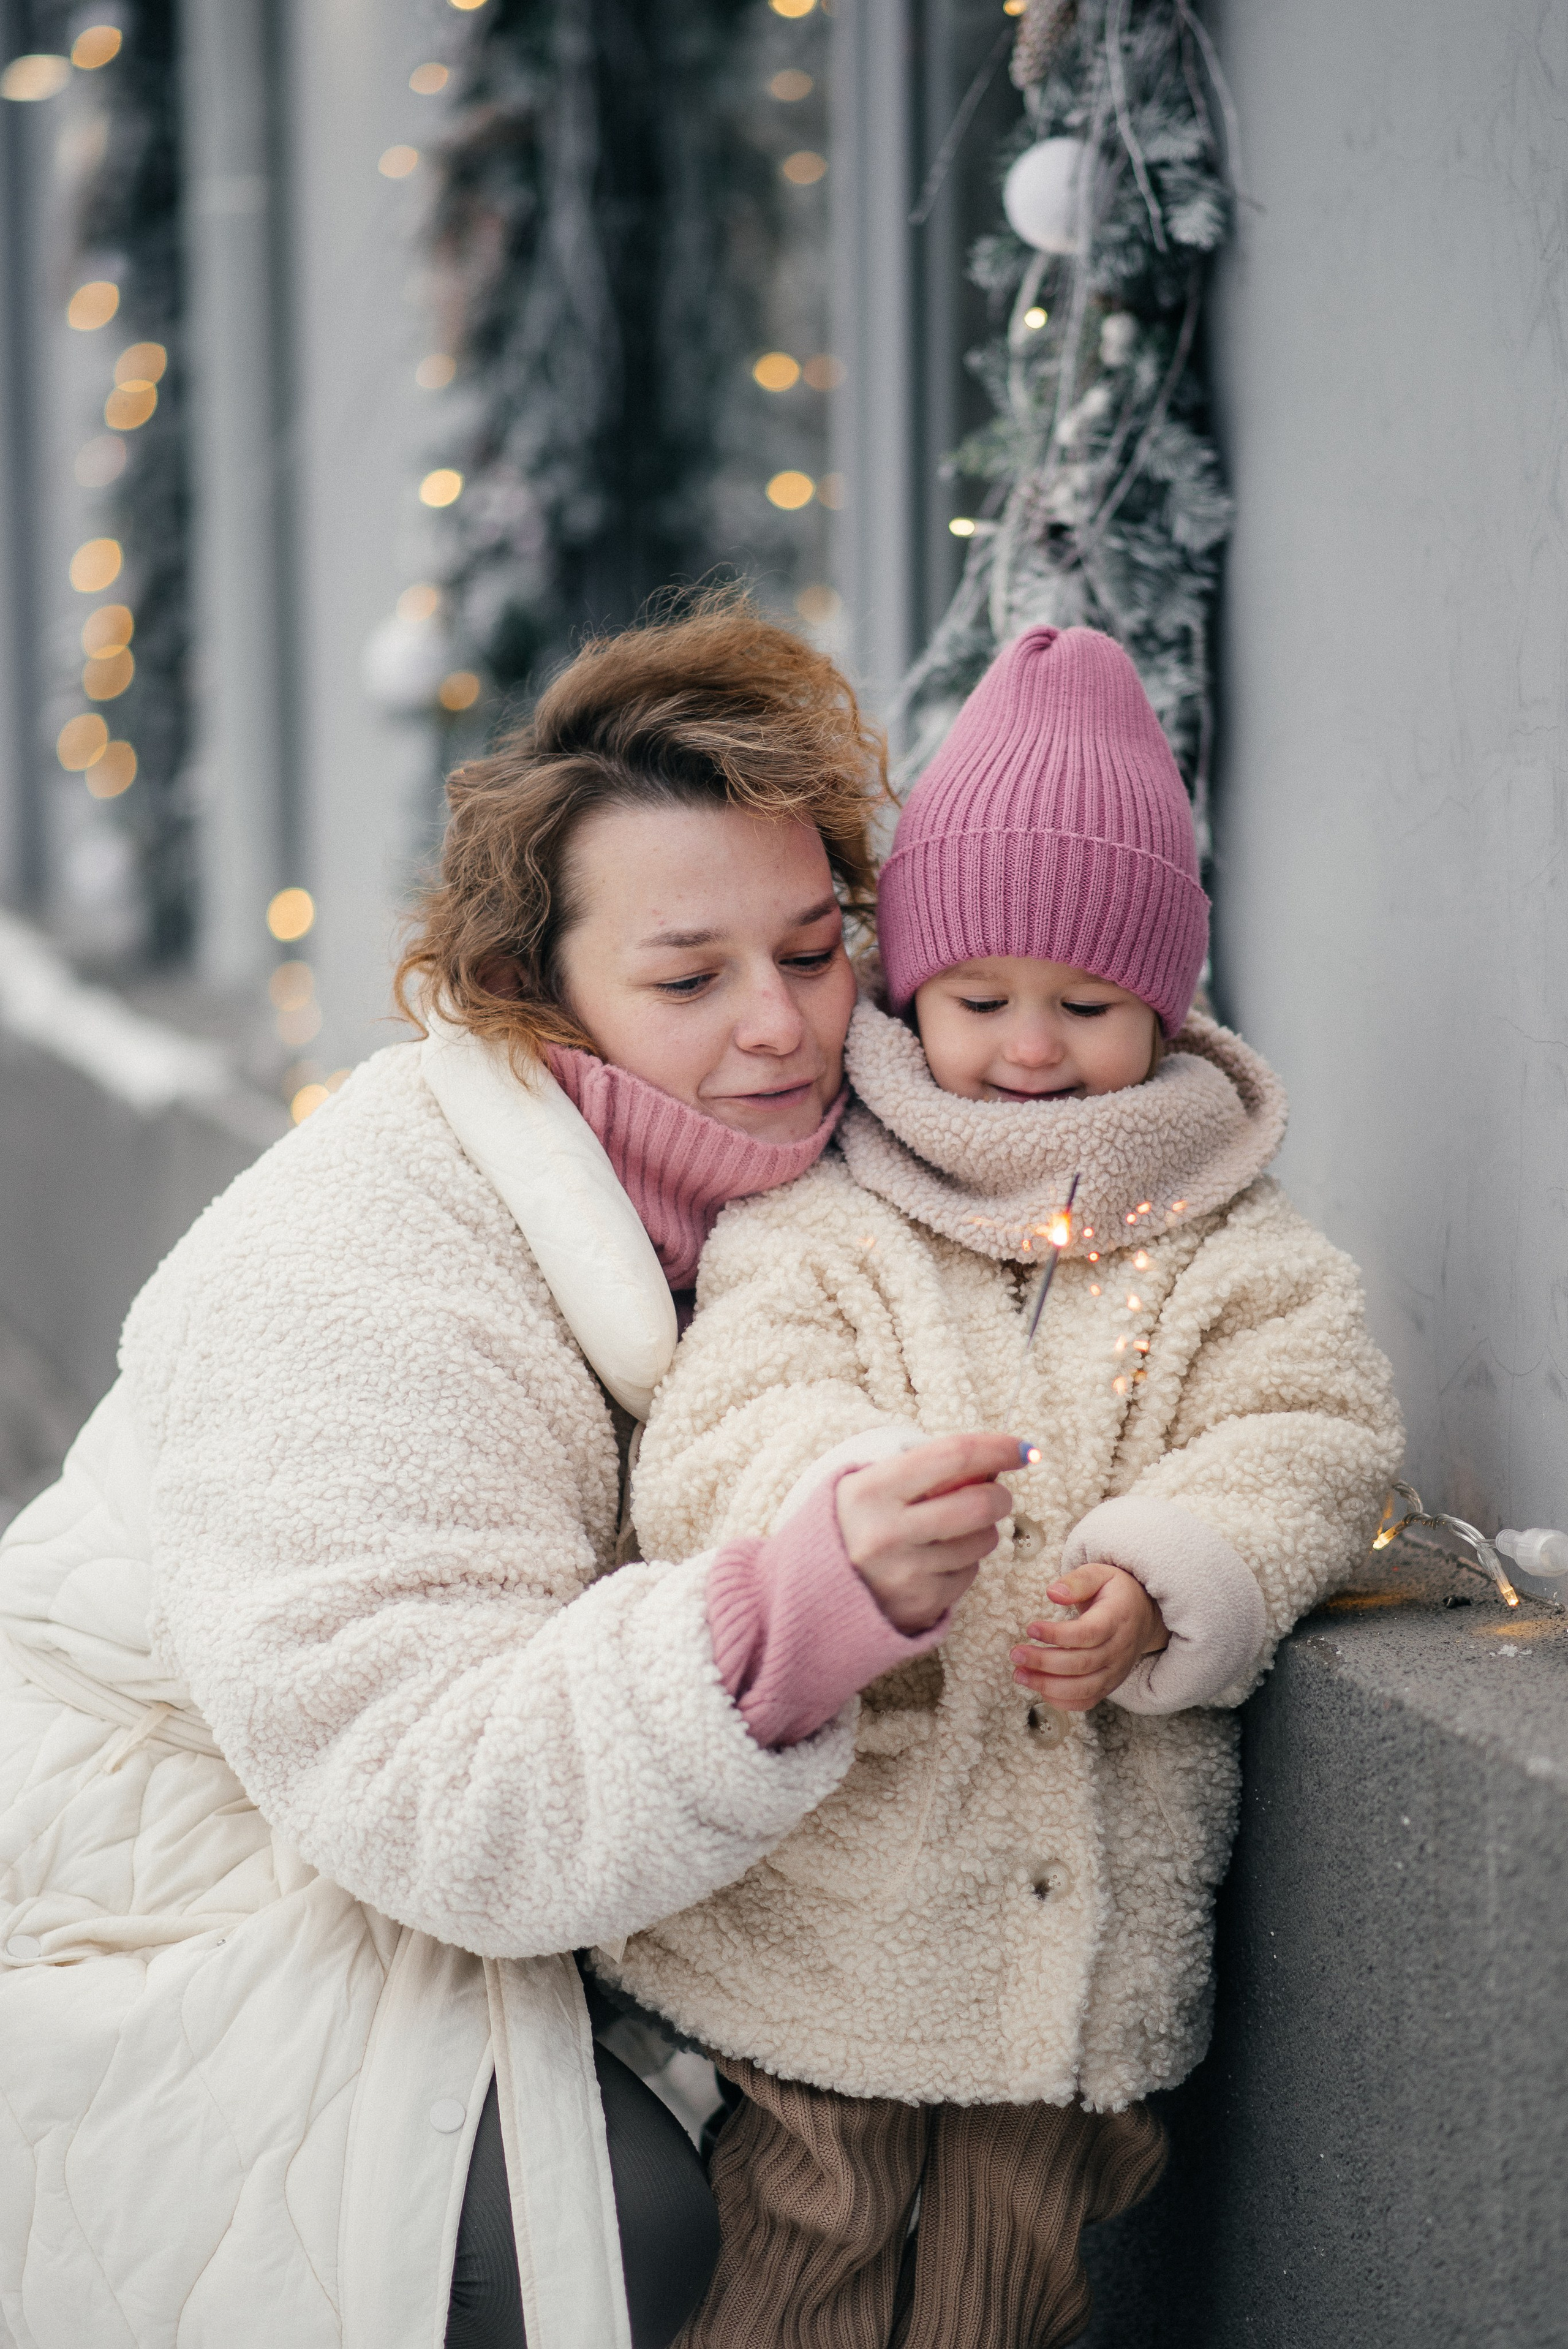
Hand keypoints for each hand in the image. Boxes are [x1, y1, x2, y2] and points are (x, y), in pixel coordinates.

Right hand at [836, 1434, 1026, 1634]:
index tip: (1024, 1448)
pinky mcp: (922, 1604)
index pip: (953, 1457)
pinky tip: (936, 1560)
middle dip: (999, 1495)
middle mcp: (888, 1533)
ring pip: (982, 1542)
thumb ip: (922, 1469)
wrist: (811, 1593)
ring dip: (982, 1531)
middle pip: (979, 1504)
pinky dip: (964, 1563)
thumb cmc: (850, 1526)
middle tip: (994, 1493)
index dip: (998, 1448)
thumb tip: (991, 1463)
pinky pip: (969, 1574)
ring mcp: (906, 1573)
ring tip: (952, 1530)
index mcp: (872, 1491)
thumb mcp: (868, 1485)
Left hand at [1009, 1561, 1167, 1710]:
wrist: (1144, 1615)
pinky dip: (1062, 1701)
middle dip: (1044, 1662)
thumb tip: (1053, 1593)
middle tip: (1015, 1654)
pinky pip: (1087, 1701)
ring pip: (1083, 1688)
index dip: (1058, 1635)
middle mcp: (1119, 1649)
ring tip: (1019, 1675)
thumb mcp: (1101, 1573)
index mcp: (1117, 1618)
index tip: (1030, 1628)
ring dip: (1048, 1685)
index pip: (1088, 1633)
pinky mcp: (1110, 1684)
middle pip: (1081, 1663)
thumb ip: (1077, 1581)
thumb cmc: (1115, 1592)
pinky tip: (1039, 1689)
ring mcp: (1116, 1671)